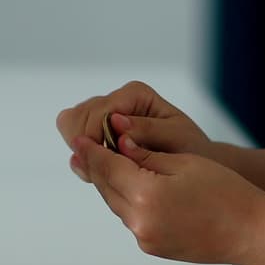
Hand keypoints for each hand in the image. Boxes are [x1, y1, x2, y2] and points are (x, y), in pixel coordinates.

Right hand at [56, 81, 209, 181]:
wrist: (194, 160)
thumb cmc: (189, 147)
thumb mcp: (177, 137)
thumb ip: (147, 131)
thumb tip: (116, 122)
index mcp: (135, 95)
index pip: (98, 112)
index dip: (96, 139)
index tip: (106, 163)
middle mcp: (116, 100)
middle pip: (77, 116)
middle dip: (86, 144)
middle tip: (104, 168)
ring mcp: (104, 114)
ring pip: (70, 125)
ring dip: (83, 150)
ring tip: (104, 169)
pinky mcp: (99, 130)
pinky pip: (76, 139)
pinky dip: (84, 155)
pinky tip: (101, 168)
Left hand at [69, 133, 264, 264]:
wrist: (250, 231)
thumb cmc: (224, 192)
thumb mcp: (183, 162)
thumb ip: (145, 155)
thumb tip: (118, 145)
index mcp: (145, 195)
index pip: (108, 168)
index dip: (91, 151)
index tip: (77, 140)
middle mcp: (140, 221)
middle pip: (107, 188)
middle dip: (97, 168)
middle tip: (84, 149)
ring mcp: (145, 238)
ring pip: (117, 205)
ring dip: (112, 185)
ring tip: (106, 165)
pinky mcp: (153, 247)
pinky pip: (132, 219)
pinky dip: (127, 202)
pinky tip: (130, 188)